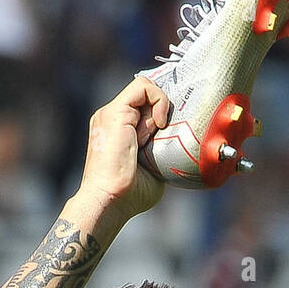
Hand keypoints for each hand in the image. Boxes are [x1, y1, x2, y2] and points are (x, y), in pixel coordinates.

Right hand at [73, 76, 170, 226]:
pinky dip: (158, 100)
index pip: (143, 104)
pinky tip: (159, 124)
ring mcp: (112, 113)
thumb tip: (178, 150)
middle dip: (164, 108)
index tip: (173, 125)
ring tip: (156, 135)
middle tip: (167, 132)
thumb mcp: (154, 169)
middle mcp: (113, 117)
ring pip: (145, 88)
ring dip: (159, 107)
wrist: (110, 199)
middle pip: (146, 95)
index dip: (161, 107)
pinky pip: (143, 87)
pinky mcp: (115, 112)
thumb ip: (162, 153)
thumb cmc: (130, 195)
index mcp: (119, 130)